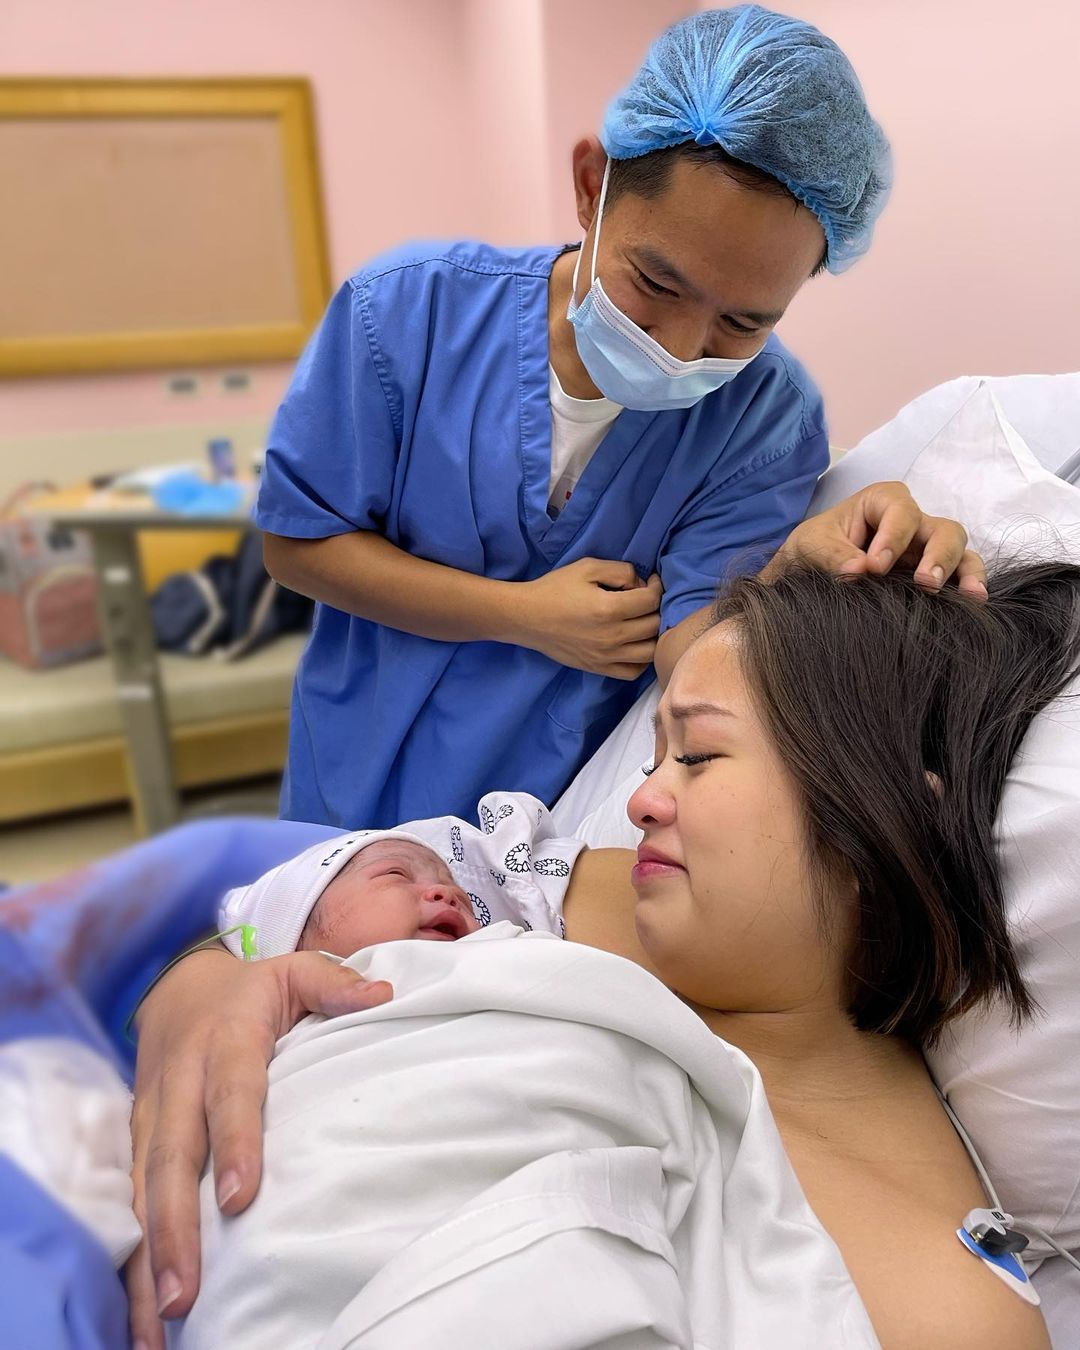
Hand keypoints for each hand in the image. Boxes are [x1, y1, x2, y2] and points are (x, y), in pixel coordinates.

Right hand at [127, 947, 392, 1348]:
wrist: (175, 984)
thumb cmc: (249, 989)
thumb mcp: (293, 970)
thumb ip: (334, 984)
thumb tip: (383, 995)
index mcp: (224, 1042)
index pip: (230, 1096)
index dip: (234, 1144)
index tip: (238, 1199)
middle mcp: (179, 1084)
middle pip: (172, 1159)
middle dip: (175, 1228)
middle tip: (185, 1292)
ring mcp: (151, 1118)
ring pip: (143, 1191)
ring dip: (149, 1256)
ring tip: (161, 1317)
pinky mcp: (136, 1144)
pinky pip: (130, 1204)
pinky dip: (134, 1258)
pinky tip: (144, 1311)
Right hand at [516, 558, 661, 678]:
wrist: (527, 617)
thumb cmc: (555, 589)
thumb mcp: (587, 567)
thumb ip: (620, 571)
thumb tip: (641, 584)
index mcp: (609, 609)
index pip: (652, 600)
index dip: (656, 587)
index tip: (650, 582)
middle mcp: (612, 637)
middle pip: (655, 625)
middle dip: (657, 608)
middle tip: (645, 599)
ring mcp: (606, 657)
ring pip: (651, 651)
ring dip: (654, 635)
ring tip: (644, 622)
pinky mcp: (599, 668)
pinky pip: (633, 671)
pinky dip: (642, 659)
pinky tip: (635, 644)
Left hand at [768, 482, 987, 597]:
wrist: (808, 570)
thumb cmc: (813, 546)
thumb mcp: (810, 545)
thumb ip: (832, 555)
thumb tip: (857, 572)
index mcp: (883, 502)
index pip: (901, 512)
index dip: (893, 537)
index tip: (875, 567)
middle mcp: (912, 523)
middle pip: (943, 529)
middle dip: (939, 554)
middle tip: (925, 583)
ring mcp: (925, 549)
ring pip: (960, 551)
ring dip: (966, 572)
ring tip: (970, 596)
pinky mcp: (930, 575)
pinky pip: (960, 576)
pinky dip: (969, 587)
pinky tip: (974, 604)